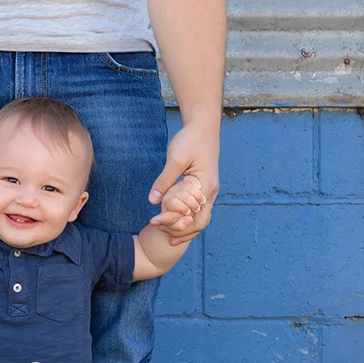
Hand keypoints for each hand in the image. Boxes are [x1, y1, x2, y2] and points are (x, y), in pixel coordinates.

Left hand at [146, 119, 219, 245]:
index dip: (176, 225)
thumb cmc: (190, 140)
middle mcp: (211, 192)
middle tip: (163, 236)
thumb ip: (164, 181)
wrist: (203, 126)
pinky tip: (175, 219)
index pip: (194, 217)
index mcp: (205, 187)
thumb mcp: (175, 159)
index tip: (156, 224)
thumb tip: (152, 201)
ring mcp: (209, 190)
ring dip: (186, 227)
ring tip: (168, 233)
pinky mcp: (204, 187)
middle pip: (200, 223)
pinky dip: (188, 218)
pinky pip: (199, 209)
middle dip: (183, 232)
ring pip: (201, 218)